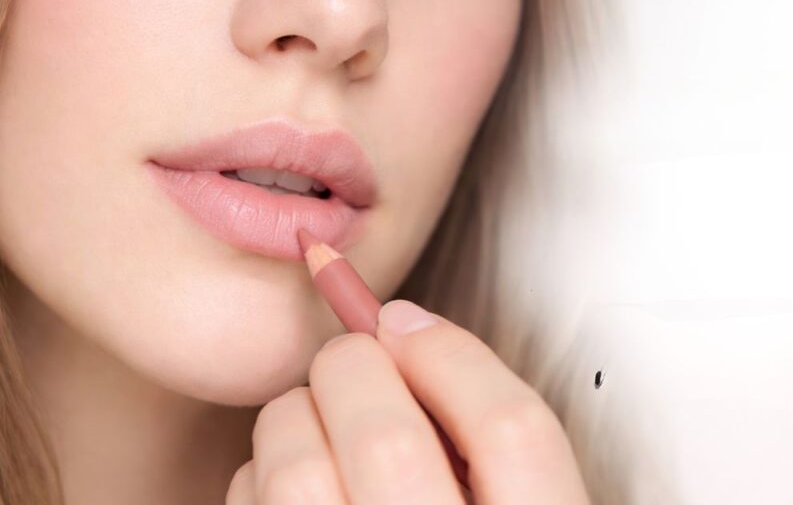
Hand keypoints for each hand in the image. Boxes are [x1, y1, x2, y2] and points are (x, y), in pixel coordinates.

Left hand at [226, 299, 590, 503]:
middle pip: (388, 439)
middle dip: (356, 366)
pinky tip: (292, 482)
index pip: (511, 432)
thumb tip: (403, 326)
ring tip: (316, 418)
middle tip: (355, 357)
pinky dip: (260, 472)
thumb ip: (488, 441)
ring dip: (294, 414)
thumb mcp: (517, 504)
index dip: (453, 356)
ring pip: (296, 468)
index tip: (408, 322)